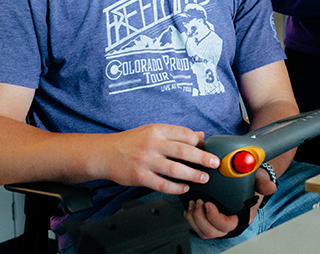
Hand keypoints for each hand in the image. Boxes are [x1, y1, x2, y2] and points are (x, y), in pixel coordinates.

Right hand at [95, 124, 219, 194]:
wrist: (105, 153)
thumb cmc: (131, 142)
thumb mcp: (153, 131)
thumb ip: (176, 134)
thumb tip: (200, 136)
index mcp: (157, 130)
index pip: (184, 134)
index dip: (199, 142)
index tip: (209, 148)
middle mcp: (152, 144)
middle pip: (183, 151)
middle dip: (202, 158)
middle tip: (214, 163)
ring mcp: (145, 161)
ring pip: (175, 169)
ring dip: (193, 175)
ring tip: (204, 178)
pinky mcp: (140, 177)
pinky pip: (162, 184)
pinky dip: (176, 188)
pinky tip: (185, 188)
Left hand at [183, 168, 274, 238]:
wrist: (248, 179)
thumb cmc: (253, 182)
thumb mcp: (259, 180)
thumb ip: (263, 184)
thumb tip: (270, 187)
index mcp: (242, 216)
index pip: (227, 225)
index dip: (214, 217)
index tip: (209, 203)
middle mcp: (230, 222)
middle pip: (212, 231)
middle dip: (200, 218)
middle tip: (198, 202)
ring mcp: (219, 222)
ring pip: (203, 231)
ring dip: (194, 218)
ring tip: (193, 202)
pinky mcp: (210, 219)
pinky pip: (198, 226)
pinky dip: (191, 218)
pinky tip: (190, 206)